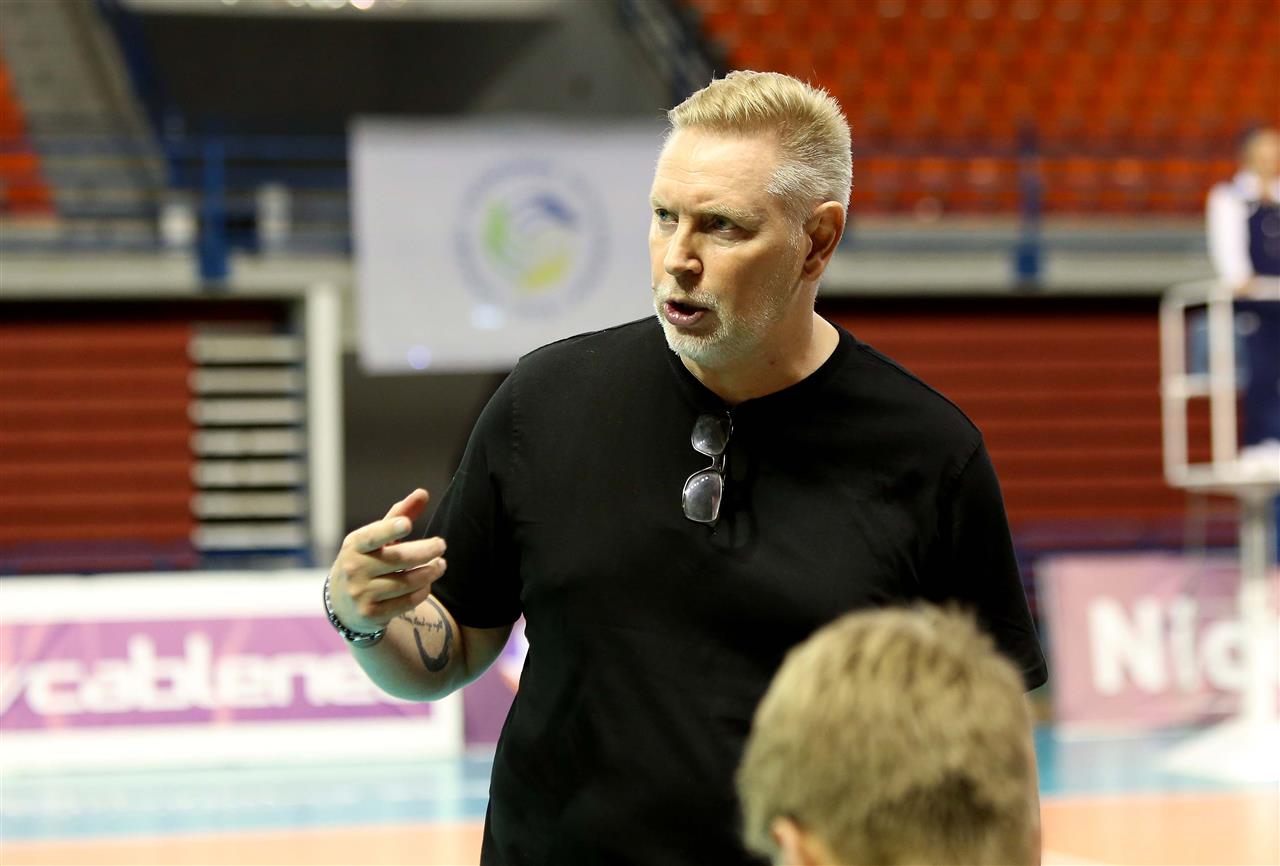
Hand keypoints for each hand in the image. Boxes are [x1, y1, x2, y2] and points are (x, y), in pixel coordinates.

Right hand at [328, 488, 446, 633]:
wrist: (343, 603)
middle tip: (442, 545)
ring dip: (431, 572)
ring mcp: (361, 593)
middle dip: (427, 550)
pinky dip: (422, 591)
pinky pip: (407, 601)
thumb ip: (399, 516)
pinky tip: (427, 583)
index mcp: (354, 545)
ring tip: (441, 565)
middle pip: (400, 558)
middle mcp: (354, 569)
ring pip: (408, 582)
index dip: (390, 530)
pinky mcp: (372, 614)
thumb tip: (423, 493)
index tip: (408, 524)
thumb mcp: (376, 539)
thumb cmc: (367, 559)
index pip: (373, 536)